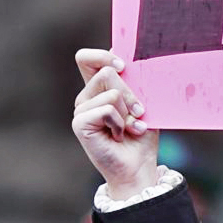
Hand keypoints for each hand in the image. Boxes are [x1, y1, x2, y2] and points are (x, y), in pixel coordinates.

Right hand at [71, 49, 160, 196]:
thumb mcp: (143, 103)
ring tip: (128, 128)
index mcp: (98, 89)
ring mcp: (81, 110)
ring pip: (111, 92)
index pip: (87, 59)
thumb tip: (128, 62)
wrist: (138, 167)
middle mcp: (87, 97)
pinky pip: (107, 109)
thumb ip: (134, 83)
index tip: (123, 66)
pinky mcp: (80, 123)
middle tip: (138, 113)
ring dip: (127, 112)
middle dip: (130, 93)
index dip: (102, 56)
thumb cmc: (141, 137)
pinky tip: (118, 136)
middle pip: (106, 72)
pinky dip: (120, 123)